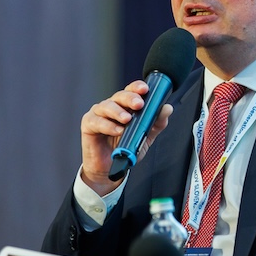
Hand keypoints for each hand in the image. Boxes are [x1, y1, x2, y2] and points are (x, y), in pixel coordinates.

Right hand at [79, 80, 173, 195]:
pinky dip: (108, 125)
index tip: (146, 89)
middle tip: (139, 104)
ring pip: (107, 106)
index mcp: (125, 106)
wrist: (109, 168)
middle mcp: (112, 106)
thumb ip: (156, 123)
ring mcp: (99, 114)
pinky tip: (117, 130)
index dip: (137, 87)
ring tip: (127, 119)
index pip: (131, 91)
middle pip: (120, 96)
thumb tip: (167, 109)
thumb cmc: (125, 148)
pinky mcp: (88, 124)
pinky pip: (97, 121)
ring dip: (118, 112)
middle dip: (130, 98)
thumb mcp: (145, 136)